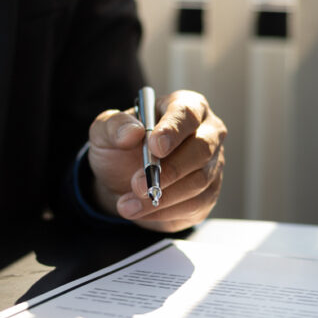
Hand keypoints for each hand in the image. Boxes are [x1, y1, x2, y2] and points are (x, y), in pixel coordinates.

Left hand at [88, 90, 225, 231]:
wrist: (120, 183)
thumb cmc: (120, 149)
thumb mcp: (105, 132)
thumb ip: (114, 126)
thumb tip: (132, 132)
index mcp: (185, 107)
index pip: (187, 113)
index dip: (173, 130)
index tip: (154, 146)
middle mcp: (207, 133)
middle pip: (201, 149)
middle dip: (169, 170)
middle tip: (138, 184)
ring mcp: (212, 164)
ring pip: (199, 181)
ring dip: (163, 196)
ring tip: (128, 204)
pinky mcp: (209, 194)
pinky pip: (195, 204)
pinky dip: (165, 211)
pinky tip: (142, 210)